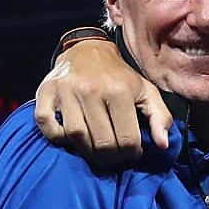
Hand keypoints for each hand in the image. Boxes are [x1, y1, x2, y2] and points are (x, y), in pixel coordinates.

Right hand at [34, 38, 170, 165]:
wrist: (88, 50)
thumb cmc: (120, 77)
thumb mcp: (146, 92)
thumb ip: (160, 117)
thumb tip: (162, 145)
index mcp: (119, 91)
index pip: (126, 139)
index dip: (132, 154)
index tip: (132, 153)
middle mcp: (91, 90)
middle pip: (101, 142)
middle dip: (111, 158)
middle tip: (115, 157)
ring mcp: (66, 91)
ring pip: (76, 136)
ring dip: (87, 152)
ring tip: (96, 153)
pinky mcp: (46, 92)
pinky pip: (46, 124)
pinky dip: (57, 137)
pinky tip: (70, 139)